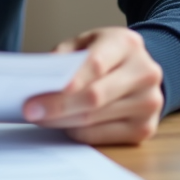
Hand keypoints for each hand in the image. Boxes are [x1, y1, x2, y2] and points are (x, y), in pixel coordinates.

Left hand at [23, 27, 163, 144]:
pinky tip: (65, 124)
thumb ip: (63, 57)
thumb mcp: (84, 42)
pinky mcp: (146, 128)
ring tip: (41, 117)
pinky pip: (102, 136)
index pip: (95, 65)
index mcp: (127, 44)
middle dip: (57, 107)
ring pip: (95, 119)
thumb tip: (39, 83)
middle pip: (95, 97)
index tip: (36, 97)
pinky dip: (78, 132)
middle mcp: (145, 72)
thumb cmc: (105, 54)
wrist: (139, 68)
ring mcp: (149, 102)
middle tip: (30, 112)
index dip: (65, 83)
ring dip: (63, 121)